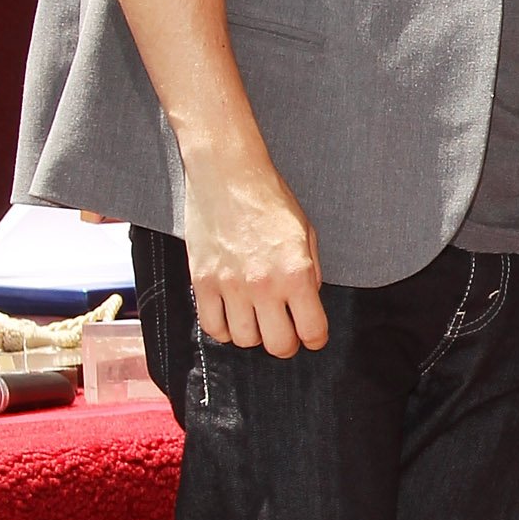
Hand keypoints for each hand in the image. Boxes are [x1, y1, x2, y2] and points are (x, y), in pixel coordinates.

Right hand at [181, 144, 328, 354]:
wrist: (227, 174)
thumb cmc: (270, 199)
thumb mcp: (306, 233)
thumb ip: (312, 272)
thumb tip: (309, 302)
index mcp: (296, 272)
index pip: (312, 331)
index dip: (316, 339)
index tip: (313, 336)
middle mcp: (264, 285)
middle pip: (278, 345)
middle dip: (287, 343)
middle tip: (287, 332)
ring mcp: (230, 286)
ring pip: (244, 340)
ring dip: (255, 335)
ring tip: (258, 319)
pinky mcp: (202, 282)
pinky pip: (212, 327)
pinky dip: (224, 329)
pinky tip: (233, 316)